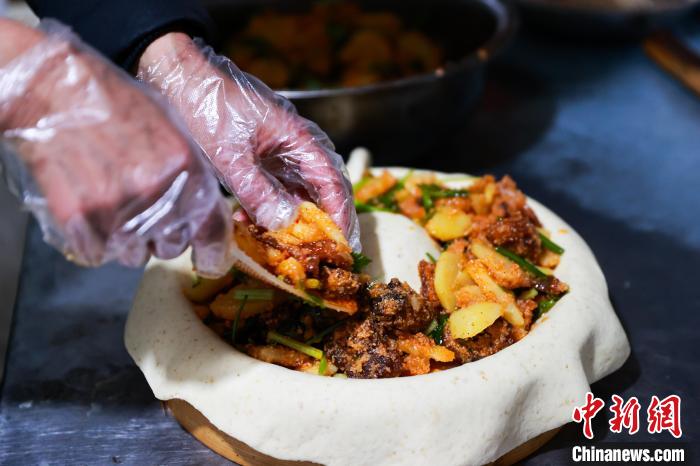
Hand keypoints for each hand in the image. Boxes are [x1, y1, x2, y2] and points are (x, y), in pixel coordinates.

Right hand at [0, 20, 232, 275]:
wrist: (55, 89)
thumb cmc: (115, 102)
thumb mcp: (169, 128)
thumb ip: (189, 171)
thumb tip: (202, 209)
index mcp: (186, 167)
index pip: (211, 227)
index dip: (213, 251)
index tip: (209, 263)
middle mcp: (157, 191)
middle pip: (172, 247)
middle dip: (162, 237)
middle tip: (143, 211)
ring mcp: (118, 207)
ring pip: (133, 255)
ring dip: (127, 240)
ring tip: (111, 203)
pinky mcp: (80, 219)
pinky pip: (97, 253)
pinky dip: (93, 240)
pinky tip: (88, 207)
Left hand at [137, 33, 360, 250]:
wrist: (175, 79)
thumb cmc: (208, 107)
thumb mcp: (231, 154)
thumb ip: (257, 190)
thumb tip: (284, 223)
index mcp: (298, 139)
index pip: (332, 182)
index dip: (340, 214)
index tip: (341, 245)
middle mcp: (293, 148)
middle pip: (320, 192)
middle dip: (320, 225)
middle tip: (322, 257)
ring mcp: (275, 155)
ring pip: (295, 195)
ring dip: (290, 222)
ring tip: (285, 250)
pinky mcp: (256, 161)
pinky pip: (270, 192)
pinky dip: (265, 211)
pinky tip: (248, 226)